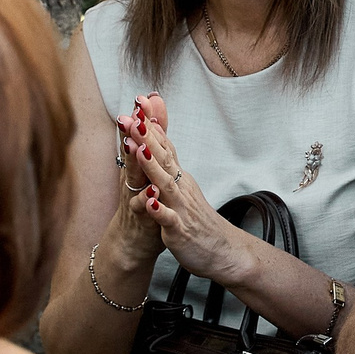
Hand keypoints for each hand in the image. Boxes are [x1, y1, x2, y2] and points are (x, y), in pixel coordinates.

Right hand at [96, 106, 165, 285]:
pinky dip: (146, 200)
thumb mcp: (148, 170)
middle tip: (135, 112)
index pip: (139, 138)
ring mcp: (133, 197)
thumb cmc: (143, 202)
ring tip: (135, 145)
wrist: (132, 242)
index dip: (142, 118)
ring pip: (132, 177)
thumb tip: (154, 110)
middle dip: (133, 132)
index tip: (145, 96)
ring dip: (134, 161)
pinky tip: (151, 192)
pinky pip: (141, 208)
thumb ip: (152, 139)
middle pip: (131, 151)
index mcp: (137, 165)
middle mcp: (132, 178)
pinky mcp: (138, 218)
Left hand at [125, 94, 250, 286]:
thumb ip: (169, 163)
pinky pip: (169, 219)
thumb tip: (158, 137)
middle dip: (147, 137)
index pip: (165, 146)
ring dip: (152, 166)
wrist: (221, 251)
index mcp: (179, 178)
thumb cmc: (198, 220)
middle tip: (132, 116)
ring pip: (166, 184)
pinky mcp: (179, 230)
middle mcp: (181, 188)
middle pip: (164, 158)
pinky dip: (160, 210)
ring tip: (139, 148)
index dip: (151, 125)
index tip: (139, 102)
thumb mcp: (182, 188)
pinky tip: (150, 201)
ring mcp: (181, 208)